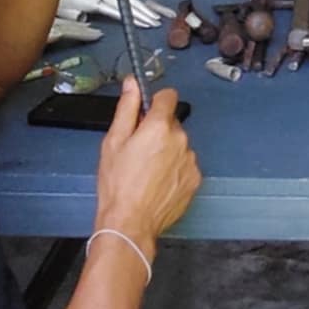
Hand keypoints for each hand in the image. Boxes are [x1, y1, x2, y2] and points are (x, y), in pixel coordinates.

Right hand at [94, 81, 200, 242]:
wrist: (130, 223)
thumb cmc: (118, 186)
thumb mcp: (113, 142)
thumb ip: (127, 108)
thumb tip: (132, 85)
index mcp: (159, 127)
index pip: (167, 96)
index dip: (155, 102)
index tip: (146, 112)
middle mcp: (181, 140)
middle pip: (171, 123)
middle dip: (157, 131)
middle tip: (138, 150)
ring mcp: (190, 160)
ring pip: (179, 145)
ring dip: (167, 151)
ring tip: (146, 171)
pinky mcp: (195, 179)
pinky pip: (185, 164)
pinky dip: (174, 169)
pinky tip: (157, 182)